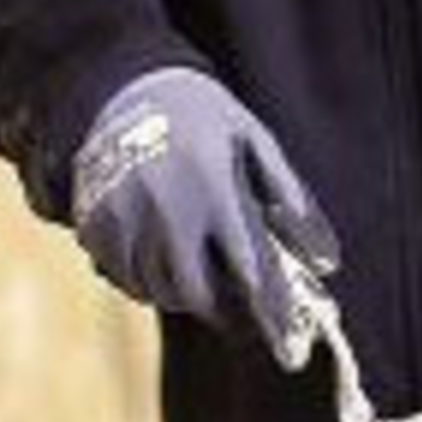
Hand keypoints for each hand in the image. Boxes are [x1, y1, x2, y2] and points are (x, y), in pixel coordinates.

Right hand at [71, 67, 337, 369]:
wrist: (118, 83)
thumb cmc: (200, 115)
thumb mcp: (254, 139)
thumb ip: (291, 197)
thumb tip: (329, 261)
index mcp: (215, 189)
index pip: (248, 270)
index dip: (267, 311)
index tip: (283, 338)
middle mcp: (167, 210)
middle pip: (193, 292)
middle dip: (216, 309)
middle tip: (231, 308)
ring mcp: (125, 219)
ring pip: (154, 290)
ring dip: (178, 294)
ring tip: (193, 273)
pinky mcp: (93, 223)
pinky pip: (120, 275)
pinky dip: (141, 278)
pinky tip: (155, 256)